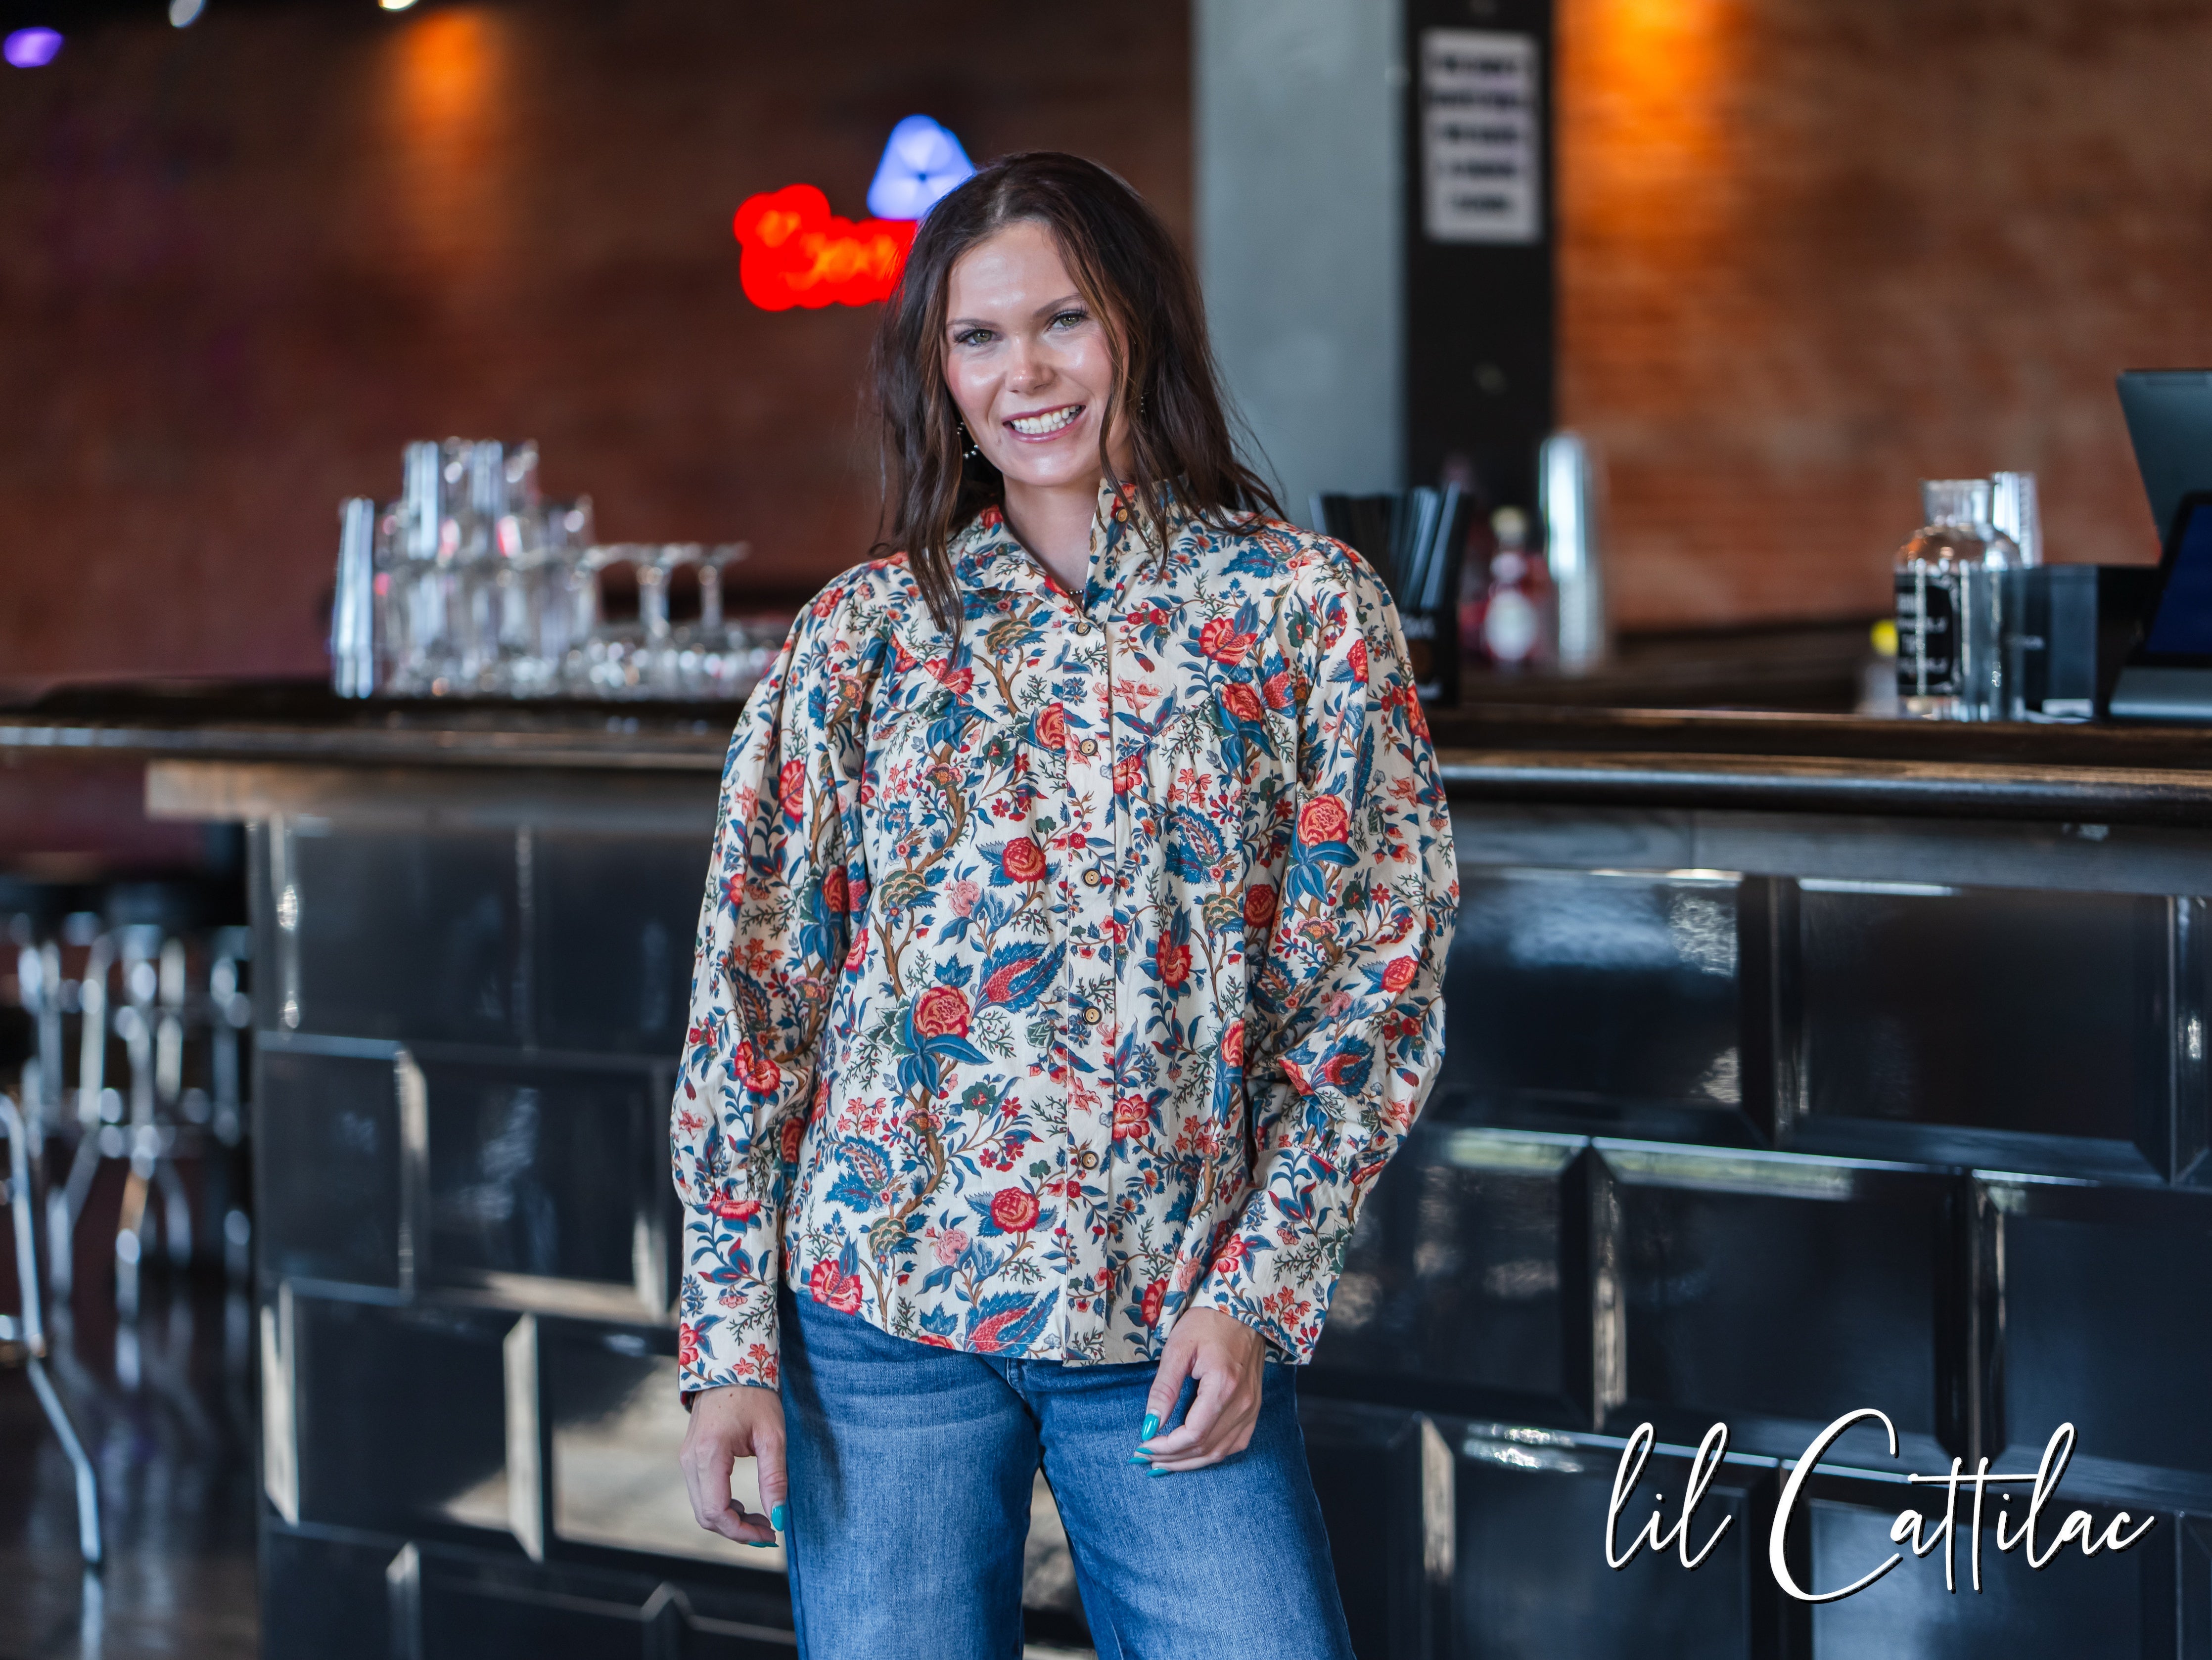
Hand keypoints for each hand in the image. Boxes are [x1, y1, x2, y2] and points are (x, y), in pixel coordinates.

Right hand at [679, 1383, 787, 1545]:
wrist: (731, 1367)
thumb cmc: (754, 1396)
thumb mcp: (772, 1436)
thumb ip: (774, 1478)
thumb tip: (778, 1517)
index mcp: (709, 1454)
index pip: (716, 1511)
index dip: (742, 1532)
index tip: (769, 1535)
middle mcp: (690, 1460)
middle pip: (705, 1516)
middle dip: (737, 1530)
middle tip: (768, 1531)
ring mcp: (686, 1459)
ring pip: (701, 1508)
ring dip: (730, 1521)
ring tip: (761, 1520)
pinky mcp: (689, 1458)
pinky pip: (701, 1494)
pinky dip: (721, 1507)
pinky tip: (744, 1506)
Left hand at [1135, 1307, 1265, 1472]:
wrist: (1242, 1309)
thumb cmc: (1207, 1322)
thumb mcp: (1178, 1349)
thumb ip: (1164, 1389)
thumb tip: (1149, 1425)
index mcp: (1224, 1386)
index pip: (1193, 1435)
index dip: (1166, 1447)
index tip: (1142, 1447)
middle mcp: (1243, 1403)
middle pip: (1206, 1448)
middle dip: (1173, 1459)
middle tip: (1145, 1460)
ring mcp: (1252, 1407)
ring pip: (1221, 1452)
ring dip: (1190, 1462)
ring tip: (1163, 1463)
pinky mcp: (1255, 1407)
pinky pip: (1235, 1443)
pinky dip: (1212, 1454)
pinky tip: (1192, 1454)